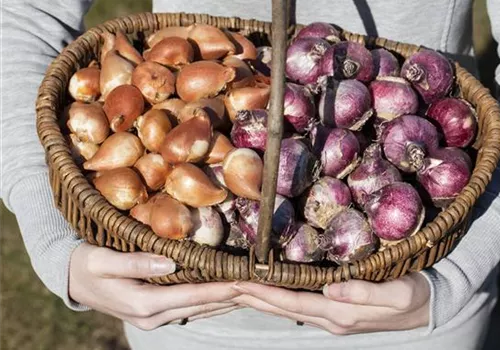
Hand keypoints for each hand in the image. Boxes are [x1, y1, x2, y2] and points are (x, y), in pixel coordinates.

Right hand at [69, 243, 241, 329]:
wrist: (73, 280)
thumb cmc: (87, 264)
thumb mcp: (104, 260)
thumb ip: (135, 262)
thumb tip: (170, 262)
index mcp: (143, 303)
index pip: (192, 295)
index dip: (220, 288)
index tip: (244, 281)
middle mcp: (154, 316)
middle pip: (202, 305)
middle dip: (231, 295)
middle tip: (259, 285)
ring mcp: (156, 317)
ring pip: (200, 310)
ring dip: (225, 301)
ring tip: (251, 290)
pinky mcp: (157, 313)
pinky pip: (191, 308)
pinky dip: (211, 301)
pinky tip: (227, 294)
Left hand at [232, 273, 429, 334]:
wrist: (431, 305)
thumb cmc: (416, 295)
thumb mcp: (397, 293)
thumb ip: (365, 292)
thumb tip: (331, 288)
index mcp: (342, 313)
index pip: (295, 303)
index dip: (266, 294)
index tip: (241, 283)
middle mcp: (333, 318)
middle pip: (285, 309)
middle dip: (256, 298)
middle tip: (228, 285)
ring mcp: (335, 317)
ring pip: (290, 309)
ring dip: (264, 300)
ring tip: (241, 290)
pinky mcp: (339, 311)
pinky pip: (301, 307)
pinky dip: (281, 300)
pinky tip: (272, 293)